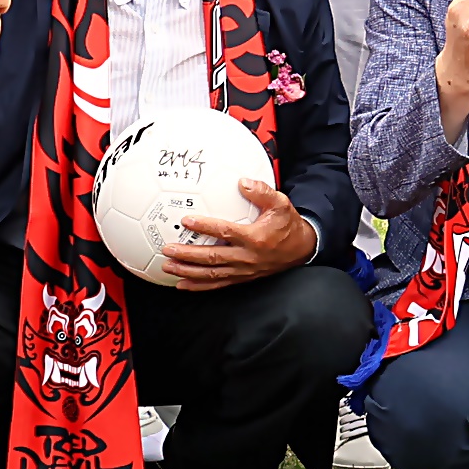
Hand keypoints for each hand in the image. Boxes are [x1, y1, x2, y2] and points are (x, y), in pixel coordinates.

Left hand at [167, 175, 314, 288]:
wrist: (301, 249)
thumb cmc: (288, 225)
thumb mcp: (281, 204)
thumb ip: (262, 192)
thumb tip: (242, 182)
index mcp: (254, 238)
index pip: (225, 232)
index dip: (205, 227)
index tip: (187, 220)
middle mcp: (247, 257)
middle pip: (212, 257)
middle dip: (188, 255)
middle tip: (168, 249)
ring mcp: (243, 270)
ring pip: (211, 273)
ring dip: (188, 271)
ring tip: (168, 266)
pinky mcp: (241, 278)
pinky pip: (218, 284)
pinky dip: (198, 286)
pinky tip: (182, 284)